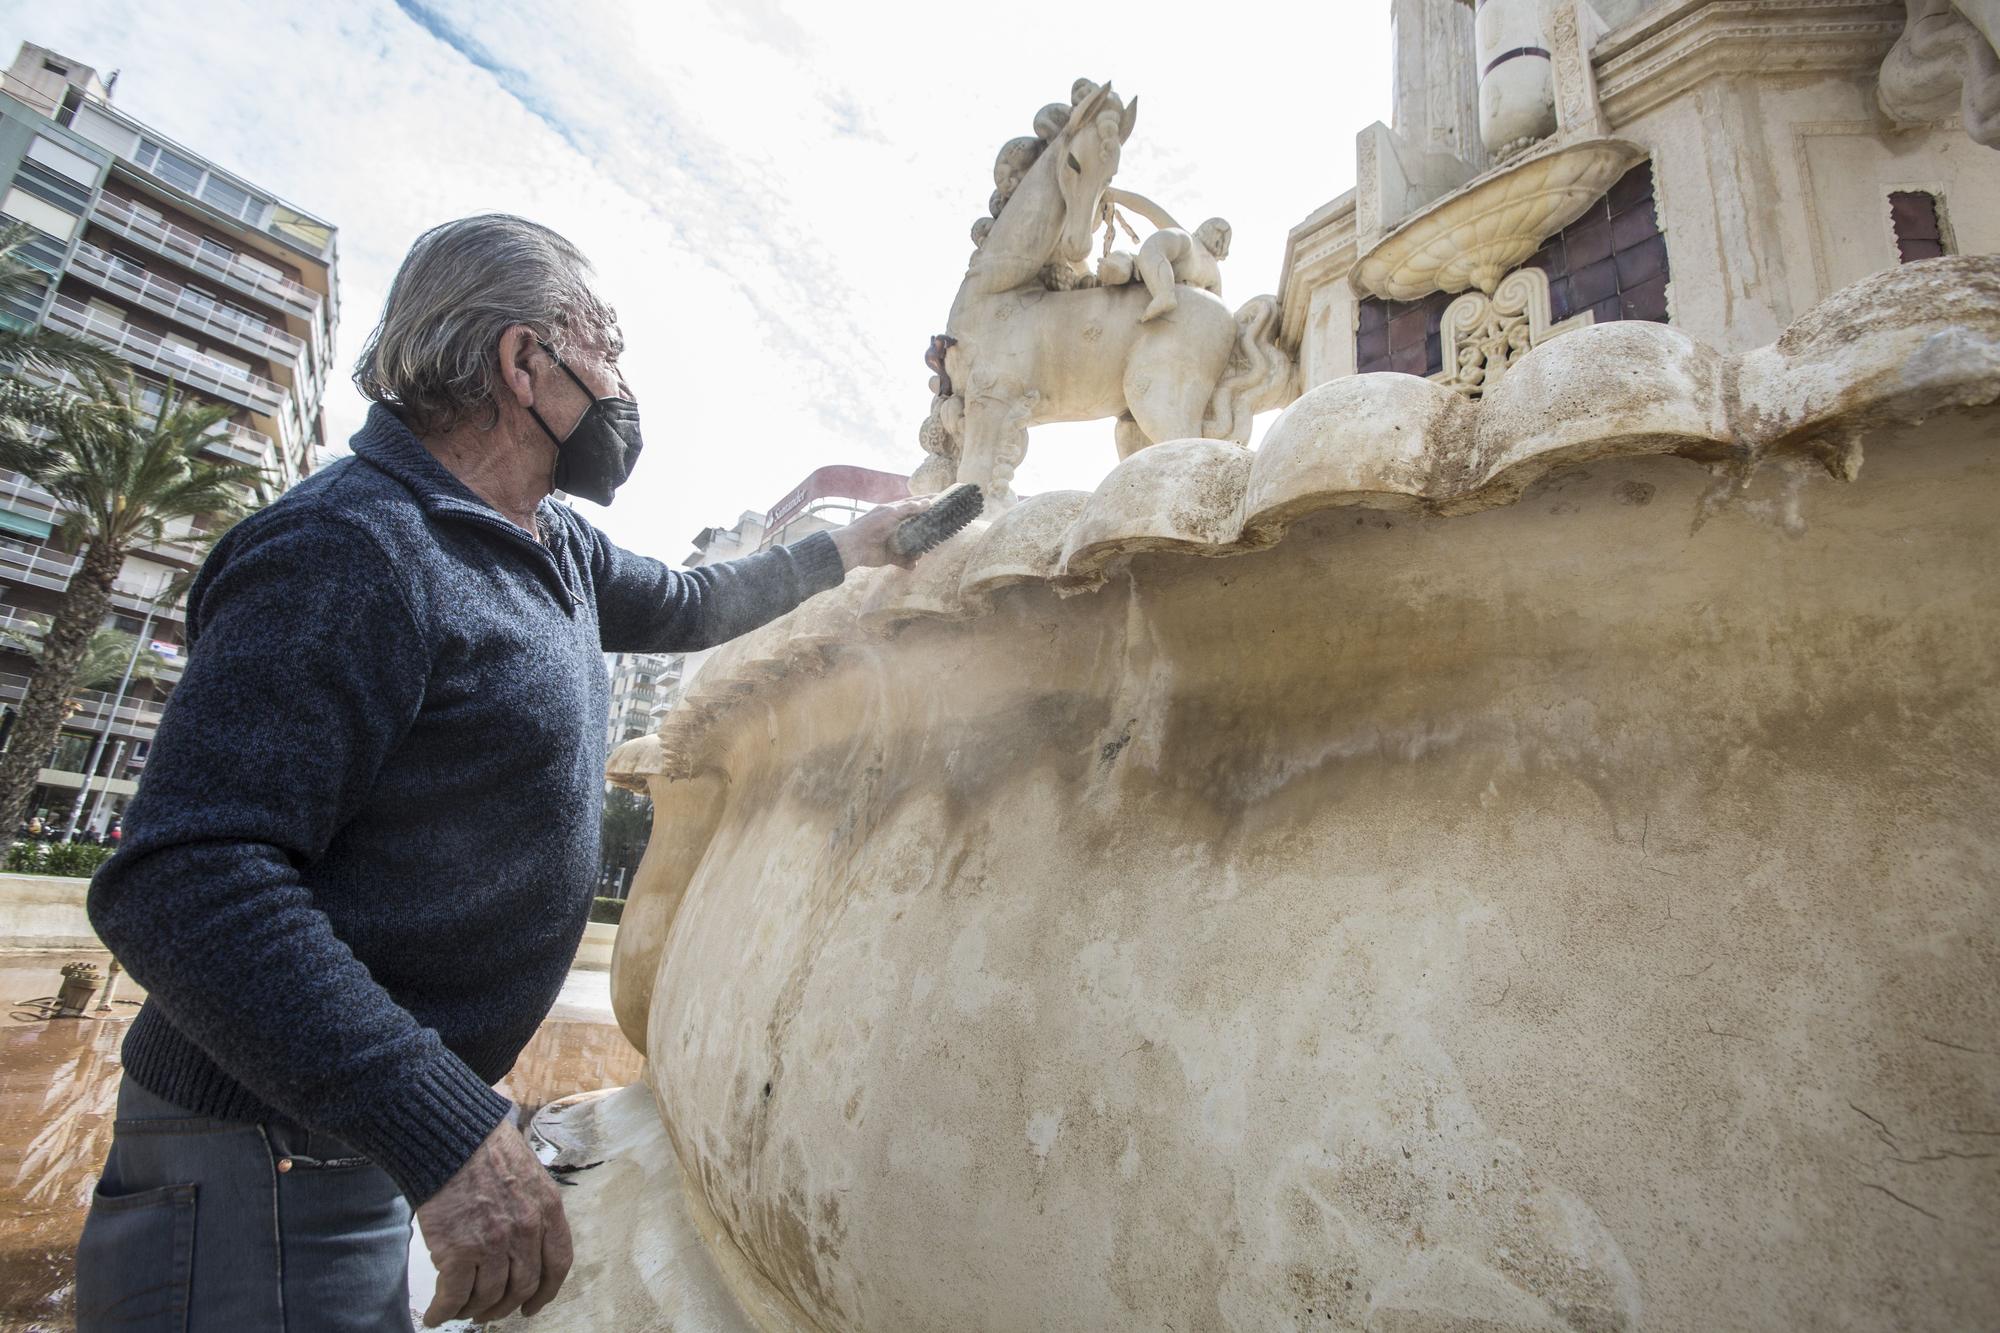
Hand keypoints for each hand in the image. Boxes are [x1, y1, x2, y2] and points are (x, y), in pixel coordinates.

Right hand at [416, 1116, 572, 1324]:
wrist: (449, 1137)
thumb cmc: (484, 1150)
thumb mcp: (528, 1174)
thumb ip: (533, 1209)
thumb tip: (527, 1245)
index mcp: (548, 1209)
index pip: (558, 1264)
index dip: (545, 1292)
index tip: (532, 1305)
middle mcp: (525, 1230)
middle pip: (521, 1287)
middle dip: (504, 1306)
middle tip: (489, 1311)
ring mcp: (491, 1244)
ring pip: (487, 1297)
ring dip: (474, 1310)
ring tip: (462, 1310)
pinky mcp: (456, 1252)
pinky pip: (453, 1297)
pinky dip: (445, 1312)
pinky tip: (437, 1315)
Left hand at [829, 496, 938, 570]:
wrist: (855, 547)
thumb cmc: (871, 526)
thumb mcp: (891, 513)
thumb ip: (909, 508)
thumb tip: (927, 502)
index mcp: (895, 512)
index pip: (915, 504)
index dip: (928, 501)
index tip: (944, 498)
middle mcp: (897, 526)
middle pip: (917, 526)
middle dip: (927, 531)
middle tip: (939, 533)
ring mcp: (895, 541)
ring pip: (914, 545)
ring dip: (918, 550)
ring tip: (920, 552)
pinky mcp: (892, 556)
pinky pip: (906, 560)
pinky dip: (910, 563)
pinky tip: (912, 563)